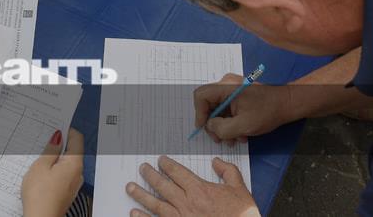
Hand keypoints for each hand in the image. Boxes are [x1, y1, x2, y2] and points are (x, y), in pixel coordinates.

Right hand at [21, 128, 83, 216]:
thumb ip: (51, 150)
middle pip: (72, 151)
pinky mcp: (66, 192)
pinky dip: (54, 170)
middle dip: (59, 144)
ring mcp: (73, 184)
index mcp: (74, 163)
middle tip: (44, 140)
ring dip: (55, 158)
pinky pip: (62, 175)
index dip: (67, 129)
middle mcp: (77, 173)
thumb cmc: (40, 194)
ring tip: (39, 157)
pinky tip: (42, 173)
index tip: (55, 126)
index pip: (77, 138)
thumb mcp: (41, 166)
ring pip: (66, 164)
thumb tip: (57, 137)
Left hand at [127, 156, 258, 216]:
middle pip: (163, 186)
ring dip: (141, 195)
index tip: (160, 161)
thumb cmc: (242, 216)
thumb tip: (216, 161)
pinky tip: (134, 213)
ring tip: (130, 187)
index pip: (178, 173)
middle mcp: (187, 204)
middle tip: (142, 168)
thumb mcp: (240, 190)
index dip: (167, 165)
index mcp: (200, 190)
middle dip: (151, 176)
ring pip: (156, 205)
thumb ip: (228, 172)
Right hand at [192, 74, 291, 142]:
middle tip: (220, 139)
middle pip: (208, 104)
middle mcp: (226, 85)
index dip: (199, 113)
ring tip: (235, 139)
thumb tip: (210, 126)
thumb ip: (222, 128)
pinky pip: (227, 109)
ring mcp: (232, 89)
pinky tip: (241, 134)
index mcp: (226, 87)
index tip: (204, 128)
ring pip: (218, 109)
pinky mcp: (238, 95)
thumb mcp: (244, 125)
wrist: (287, 103)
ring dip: (224, 126)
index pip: (201, 96)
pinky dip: (231, 122)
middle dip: (214, 124)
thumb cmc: (268, 112)